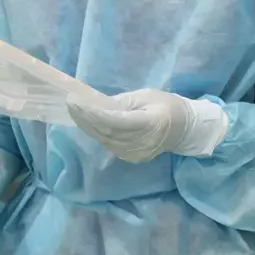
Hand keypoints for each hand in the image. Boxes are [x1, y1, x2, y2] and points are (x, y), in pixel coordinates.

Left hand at [69, 89, 227, 161]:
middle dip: (84, 118)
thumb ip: (122, 102)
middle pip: (105, 132)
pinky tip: (89, 123)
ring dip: (87, 126)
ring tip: (75, 111)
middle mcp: (141, 143)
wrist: (184, 130)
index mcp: (149, 124)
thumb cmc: (167, 106)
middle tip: (70, 104)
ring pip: (104, 140)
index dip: (92, 113)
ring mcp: (135, 154)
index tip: (75, 101)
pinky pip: (109, 144)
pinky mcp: (131, 158)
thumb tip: (97, 105)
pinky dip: (97, 133)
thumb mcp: (147, 96)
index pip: (114, 121)